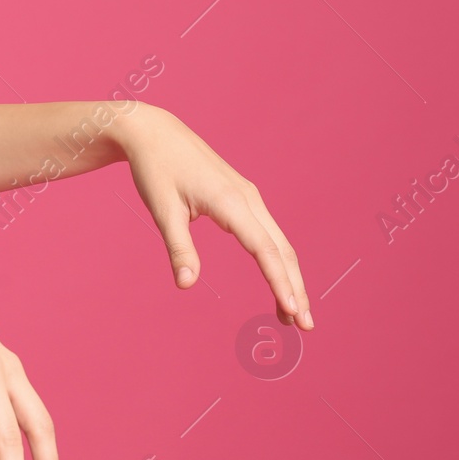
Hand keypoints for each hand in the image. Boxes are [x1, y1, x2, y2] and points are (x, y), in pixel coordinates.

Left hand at [118, 105, 312, 329]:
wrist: (154, 133)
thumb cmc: (155, 170)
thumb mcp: (162, 210)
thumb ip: (178, 248)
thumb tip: (186, 285)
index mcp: (231, 202)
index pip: (265, 250)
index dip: (280, 283)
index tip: (292, 311)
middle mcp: (248, 199)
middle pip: (282, 250)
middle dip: (295, 288)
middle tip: (304, 326)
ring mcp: (249, 197)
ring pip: (279, 242)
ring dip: (289, 277)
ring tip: (292, 312)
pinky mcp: (243, 198)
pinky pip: (268, 233)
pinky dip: (277, 259)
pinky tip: (277, 279)